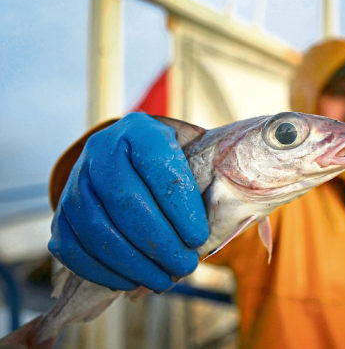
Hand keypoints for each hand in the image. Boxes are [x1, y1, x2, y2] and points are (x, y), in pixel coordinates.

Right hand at [48, 113, 208, 291]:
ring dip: (134, 263)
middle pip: (125, 202)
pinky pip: (73, 248)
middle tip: (185, 266)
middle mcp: (101, 150)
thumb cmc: (170, 165)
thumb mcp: (192, 157)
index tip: (198, 238)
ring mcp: (76, 181)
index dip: (180, 208)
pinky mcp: (62, 212)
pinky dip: (104, 271)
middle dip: (160, 242)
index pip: (159, 168)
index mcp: (140, 131)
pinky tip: (131, 281)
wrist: (128, 157)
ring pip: (97, 229)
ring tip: (164, 280)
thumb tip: (214, 230)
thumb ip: (205, 182)